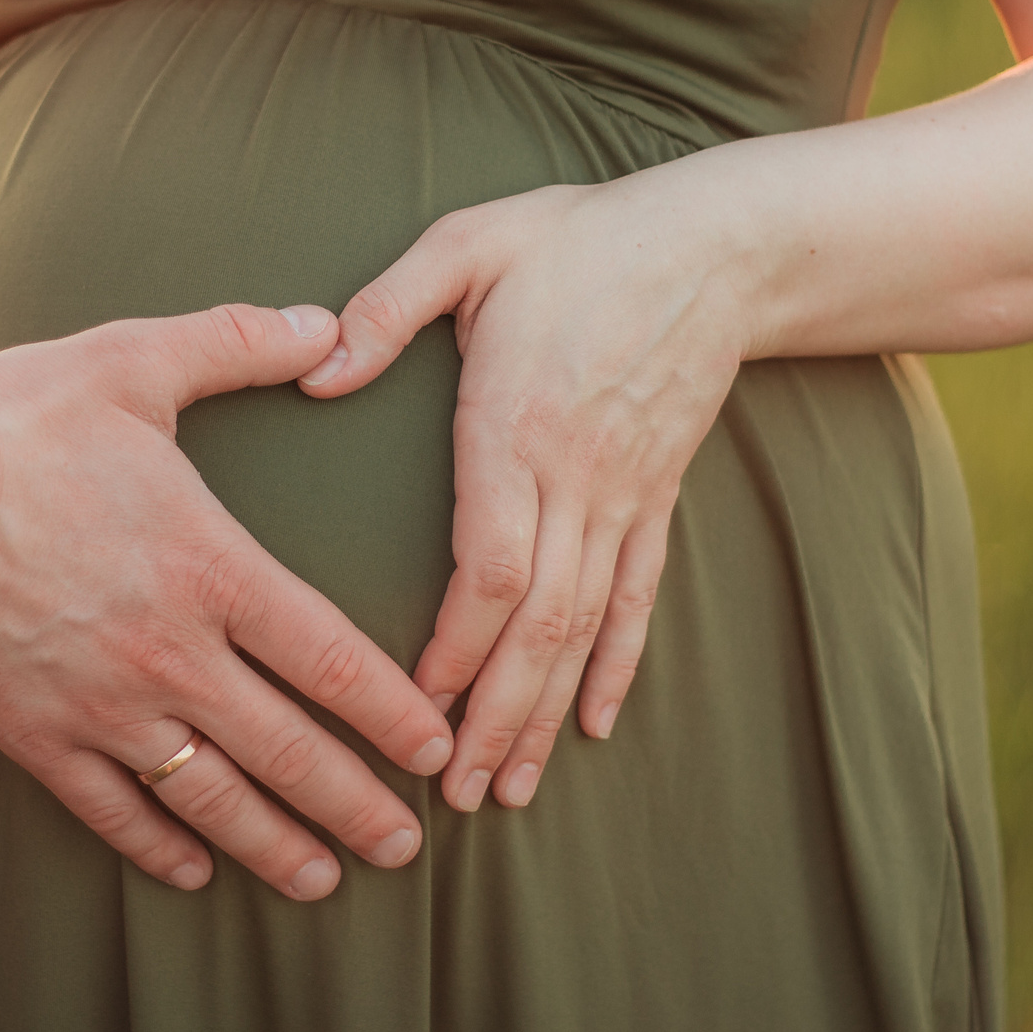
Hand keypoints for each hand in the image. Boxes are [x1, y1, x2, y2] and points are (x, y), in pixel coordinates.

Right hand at [0, 304, 454, 898]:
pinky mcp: (35, 734)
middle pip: (288, 750)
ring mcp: (102, 705)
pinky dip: (159, 846)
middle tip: (408, 848)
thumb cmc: (11, 424)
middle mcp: (169, 652)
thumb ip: (237, 342)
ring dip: (275, 847)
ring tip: (324, 881)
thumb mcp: (132, 360)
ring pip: (211, 797)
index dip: (393, 713)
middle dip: (355, 806)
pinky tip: (192, 869)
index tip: (435, 748)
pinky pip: (112, 811)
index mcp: (209, 567)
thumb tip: (327, 324)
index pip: (330, 659)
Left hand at [300, 175, 750, 811]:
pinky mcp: (656, 496)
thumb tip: (317, 369)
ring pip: (583, 626)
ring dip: (545, 711)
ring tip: (510, 787)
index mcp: (516, 423)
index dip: (455, 646)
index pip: (488, 565)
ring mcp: (623, 494)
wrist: (715, 246)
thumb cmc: (579, 239)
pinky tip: (594, 725)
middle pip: (534, 621)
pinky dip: (616, 665)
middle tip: (454, 792)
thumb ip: (388, 306)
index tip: (414, 704)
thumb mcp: (470, 243)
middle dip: (493, 714)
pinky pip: (638, 596)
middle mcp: (574, 476)